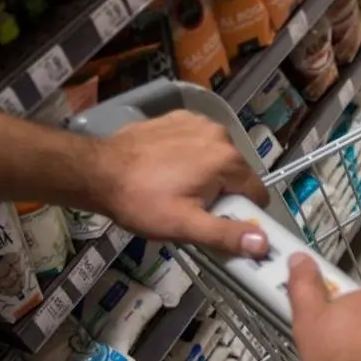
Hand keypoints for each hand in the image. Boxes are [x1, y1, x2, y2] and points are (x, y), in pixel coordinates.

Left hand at [93, 111, 270, 257]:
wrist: (98, 170)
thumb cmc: (141, 201)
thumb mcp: (185, 226)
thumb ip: (226, 234)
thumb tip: (263, 243)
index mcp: (227, 160)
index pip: (257, 193)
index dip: (244, 214)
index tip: (221, 223)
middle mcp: (219, 135)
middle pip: (237, 174)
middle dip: (222, 194)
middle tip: (192, 208)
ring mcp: (198, 122)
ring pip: (218, 158)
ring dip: (207, 174)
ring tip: (177, 188)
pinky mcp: (179, 118)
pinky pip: (199, 142)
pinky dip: (191, 156)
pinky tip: (168, 168)